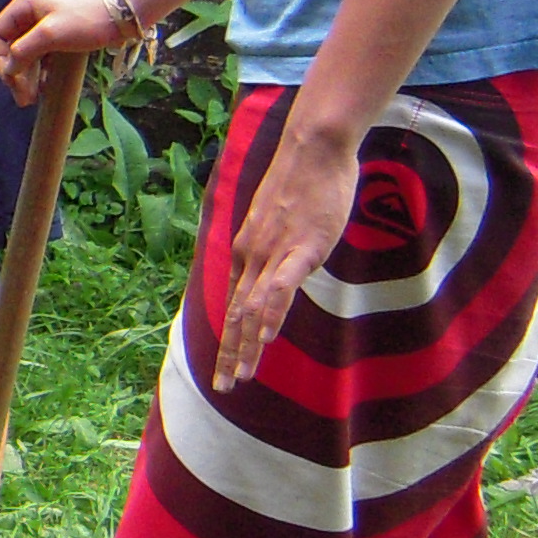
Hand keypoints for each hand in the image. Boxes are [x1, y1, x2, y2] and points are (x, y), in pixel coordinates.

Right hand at [0, 0, 125, 101]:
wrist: (123, 15)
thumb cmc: (85, 20)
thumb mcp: (50, 35)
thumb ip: (24, 51)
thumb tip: (8, 70)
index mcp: (23, 6)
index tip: (11, 81)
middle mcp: (29, 13)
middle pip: (10, 48)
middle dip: (14, 74)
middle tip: (22, 99)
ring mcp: (44, 25)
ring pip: (26, 54)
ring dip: (26, 77)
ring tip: (31, 99)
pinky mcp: (58, 35)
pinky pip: (41, 56)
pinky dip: (39, 72)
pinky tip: (43, 88)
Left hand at [211, 117, 360, 393]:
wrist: (313, 149)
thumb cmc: (303, 183)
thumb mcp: (281, 224)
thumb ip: (278, 252)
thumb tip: (282, 274)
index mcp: (246, 251)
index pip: (234, 305)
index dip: (229, 341)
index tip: (226, 370)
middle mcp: (252, 255)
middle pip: (237, 314)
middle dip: (231, 354)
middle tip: (224, 388)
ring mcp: (274, 252)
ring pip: (256, 307)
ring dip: (248, 344)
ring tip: (243, 376)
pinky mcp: (301, 246)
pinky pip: (282, 285)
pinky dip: (272, 312)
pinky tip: (268, 337)